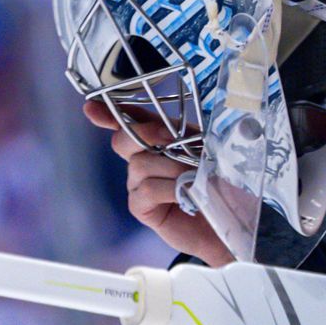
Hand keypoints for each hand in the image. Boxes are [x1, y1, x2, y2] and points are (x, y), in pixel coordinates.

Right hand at [84, 101, 233, 266]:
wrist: (233, 217)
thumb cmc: (221, 181)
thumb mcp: (208, 148)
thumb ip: (187, 133)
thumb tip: (167, 128)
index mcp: (158, 140)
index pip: (130, 121)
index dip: (110, 113)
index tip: (92, 107)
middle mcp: (142, 160)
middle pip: (123, 139)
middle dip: (144, 134)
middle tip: (169, 139)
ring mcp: (138, 184)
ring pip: (139, 164)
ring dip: (170, 167)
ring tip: (194, 176)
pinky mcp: (141, 207)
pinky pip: (147, 189)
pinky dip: (169, 189)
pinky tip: (185, 195)